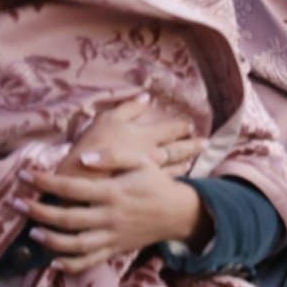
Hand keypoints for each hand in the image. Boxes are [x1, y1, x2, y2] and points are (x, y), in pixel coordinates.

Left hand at [19, 151, 208, 273]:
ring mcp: (111, 236)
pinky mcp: (114, 250)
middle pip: (68, 218)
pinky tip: (53, 262)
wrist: (178, 212)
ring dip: (50, 240)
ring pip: (75, 244)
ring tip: (32, 232)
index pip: (73, 188)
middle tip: (15, 203)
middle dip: (38, 211)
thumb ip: (114, 157)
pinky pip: (89, 262)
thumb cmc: (156, 183)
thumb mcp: (142, 162)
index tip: (24, 175)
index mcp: (114, 192)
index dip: (46, 182)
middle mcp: (110, 216)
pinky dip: (70, 266)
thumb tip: (82, 158)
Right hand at [58, 95, 201, 178]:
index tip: (191, 125)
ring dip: (186, 162)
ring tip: (193, 161)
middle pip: (179, 149)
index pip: (171, 130)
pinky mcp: (145, 191)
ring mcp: (151, 175)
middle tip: (206, 143)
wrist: (80, 180)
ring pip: (175, 168)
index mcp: (147, 136)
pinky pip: (165, 184)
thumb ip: (129, 107)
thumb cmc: (92, 146)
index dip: (182, 127)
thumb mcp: (107, 119)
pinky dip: (175, 179)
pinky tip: (179, 180)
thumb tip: (147, 95)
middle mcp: (154, 155)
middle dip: (193, 145)